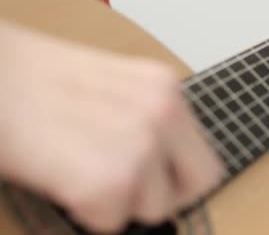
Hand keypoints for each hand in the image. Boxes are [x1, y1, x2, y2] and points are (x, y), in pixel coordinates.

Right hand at [0, 22, 223, 232]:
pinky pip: (112, 221)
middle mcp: (163, 112)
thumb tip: (165, 165)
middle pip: (196, 186)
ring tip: (79, 169)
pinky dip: (86, 212)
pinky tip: (62, 178)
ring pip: (154, 208)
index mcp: (165, 88)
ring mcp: (141, 145)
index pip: (206, 158)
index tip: (157, 182)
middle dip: (161, 195)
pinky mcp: (109, 179)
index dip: (180, 178)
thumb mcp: (111, 87)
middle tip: (123, 187)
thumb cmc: (28, 81)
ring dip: (118, 202)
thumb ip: (147, 119)